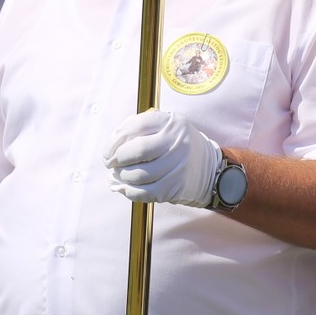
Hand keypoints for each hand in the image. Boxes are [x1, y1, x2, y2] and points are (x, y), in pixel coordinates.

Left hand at [104, 109, 220, 207]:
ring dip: (122, 177)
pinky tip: (125, 188)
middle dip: (117, 159)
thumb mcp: (163, 128)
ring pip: (139, 174)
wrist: (207, 168)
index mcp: (171, 122)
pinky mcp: (176, 186)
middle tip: (110, 164)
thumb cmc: (175, 146)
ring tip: (118, 175)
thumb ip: (136, 130)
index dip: (116, 140)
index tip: (108, 151)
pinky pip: (146, 193)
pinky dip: (130, 192)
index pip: (137, 126)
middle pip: (137, 150)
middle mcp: (177, 142)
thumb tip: (110, 150)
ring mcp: (178, 165)